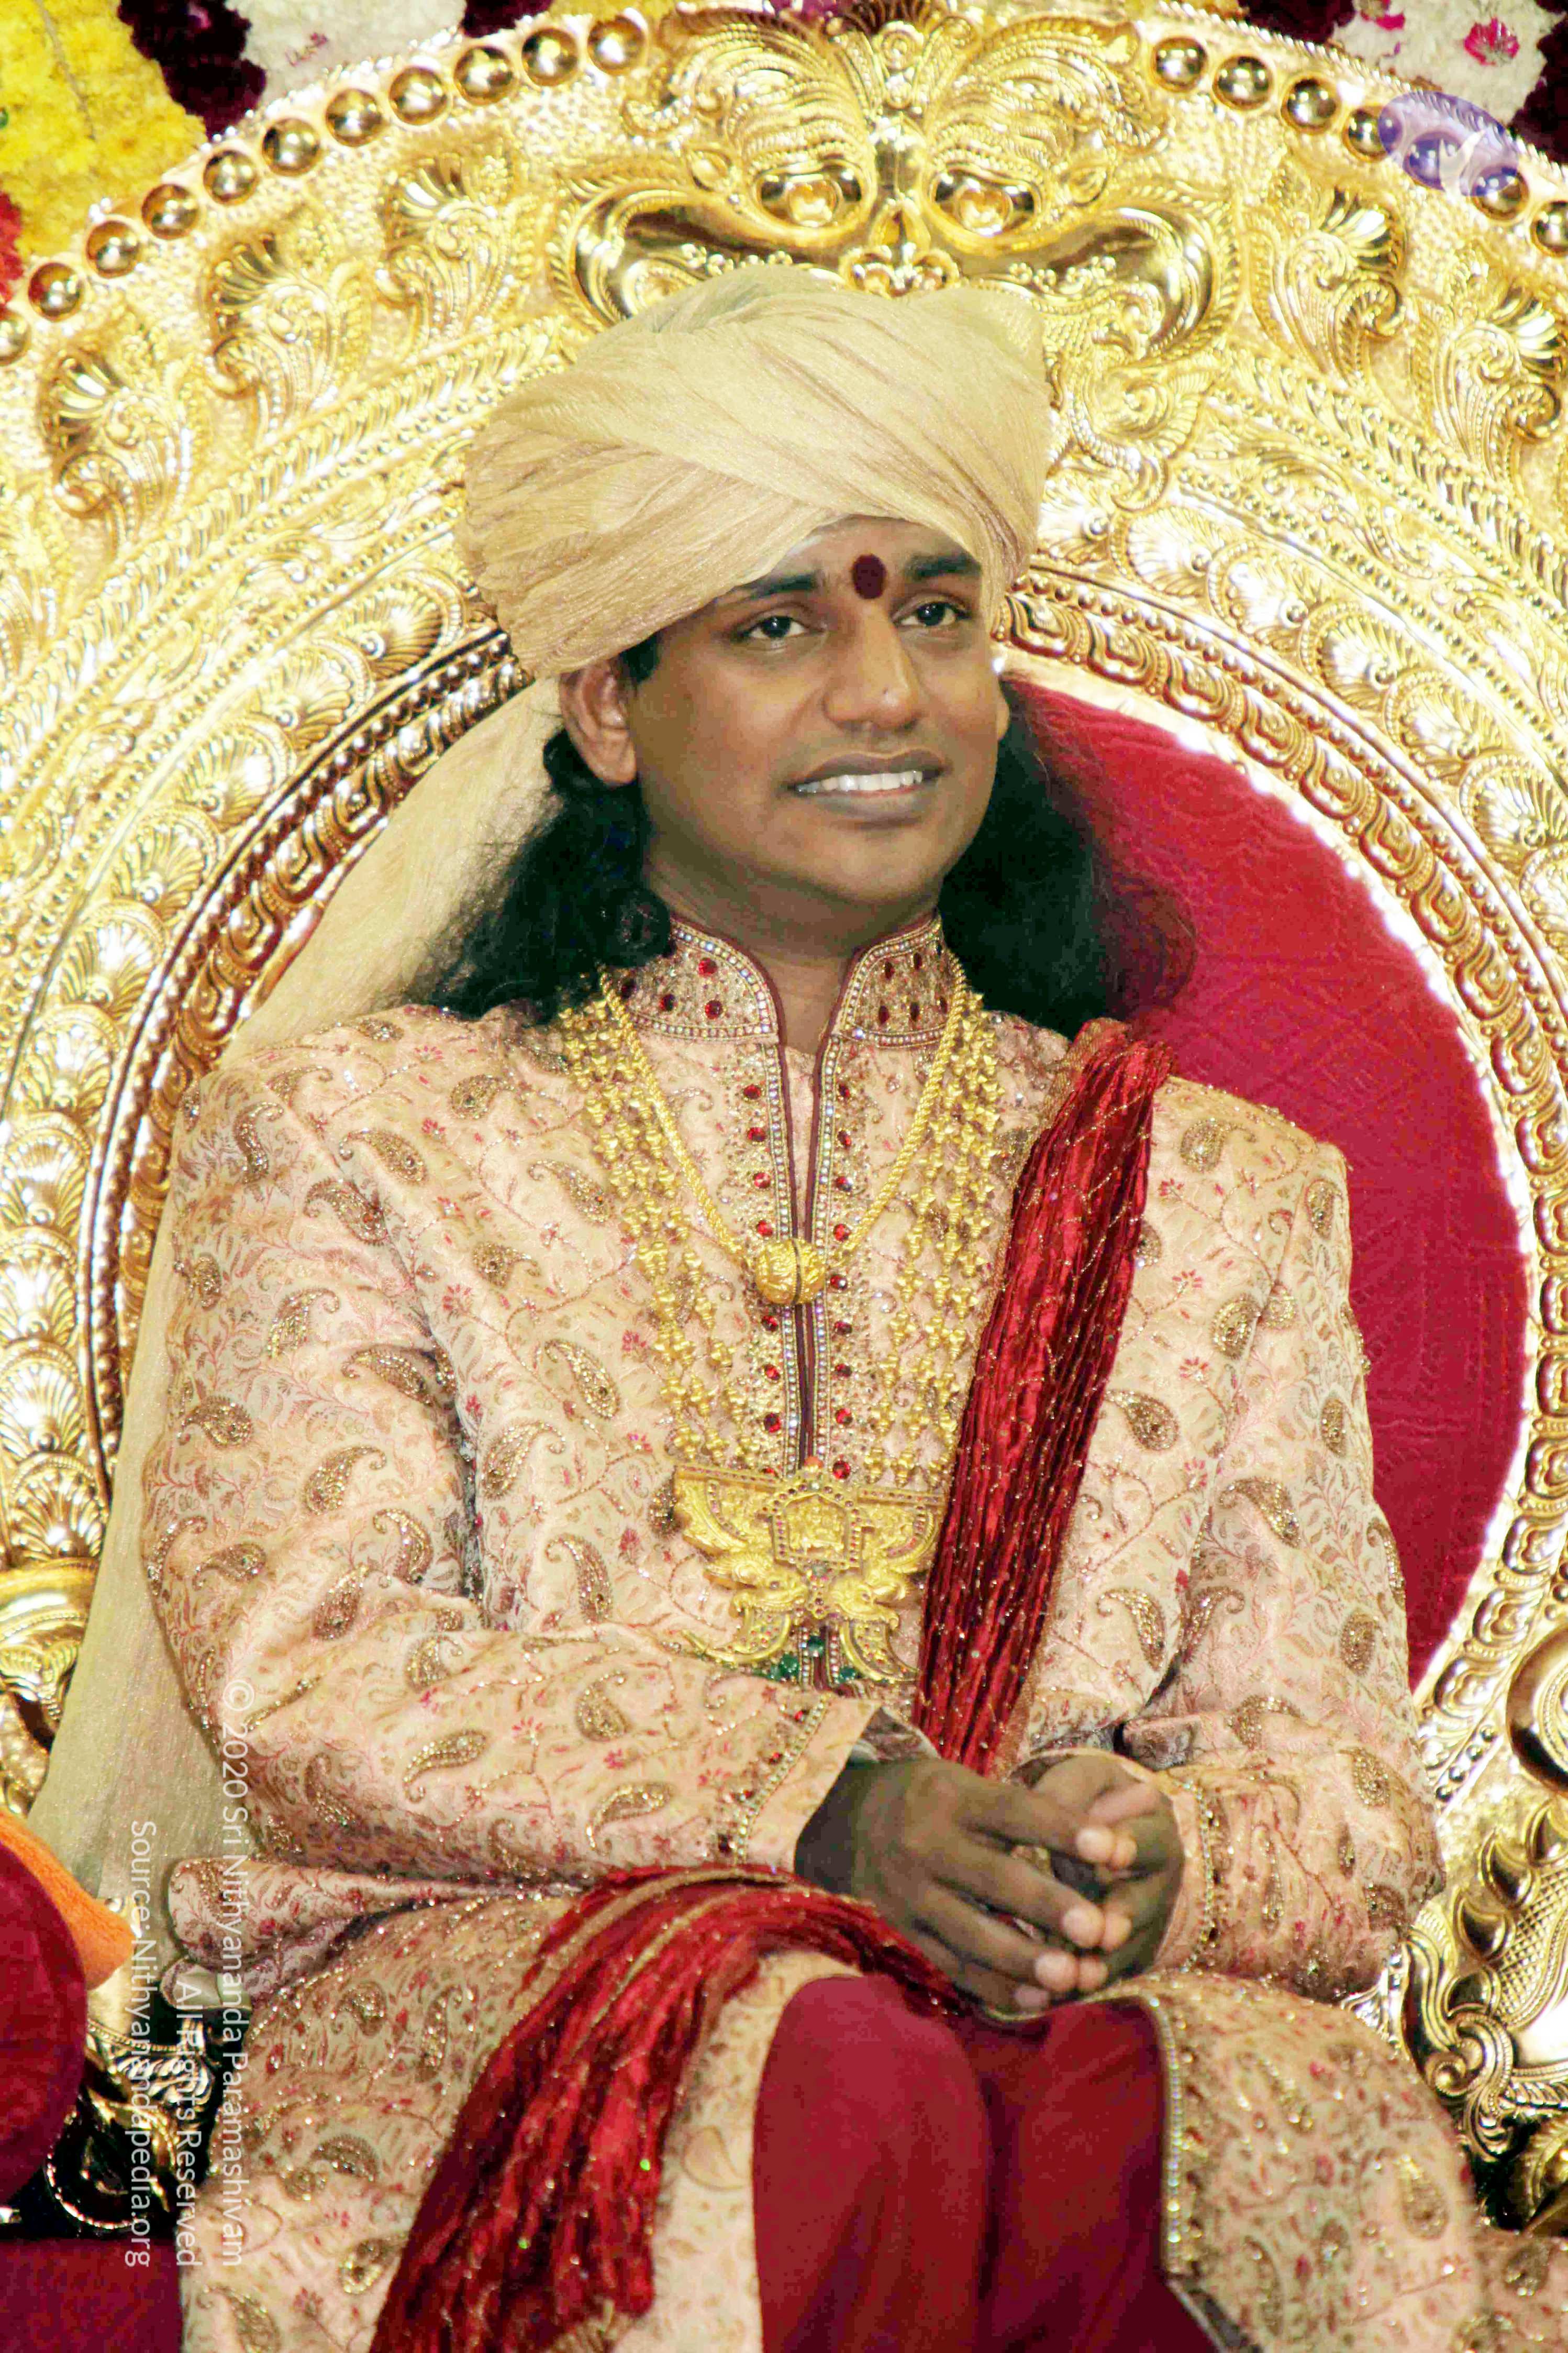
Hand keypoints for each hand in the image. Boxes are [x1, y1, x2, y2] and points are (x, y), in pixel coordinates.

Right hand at [793, 1752, 1143, 2019]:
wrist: (848, 1819)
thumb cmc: (936, 1799)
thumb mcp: (973, 1784)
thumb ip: (1042, 1809)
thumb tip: (1132, 1820)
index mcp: (953, 1797)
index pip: (1015, 1811)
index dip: (1065, 1830)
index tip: (1115, 1848)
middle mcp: (927, 1843)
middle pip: (994, 1877)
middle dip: (1049, 1906)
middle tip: (1100, 1929)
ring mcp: (910, 1892)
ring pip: (971, 1932)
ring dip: (1025, 1958)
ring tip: (1074, 1976)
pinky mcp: (903, 1930)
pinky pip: (951, 1964)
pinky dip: (994, 1985)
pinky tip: (1036, 2000)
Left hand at [1019, 1753, 1183, 1987]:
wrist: (1091, 1841)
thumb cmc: (1085, 1801)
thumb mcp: (1081, 1782)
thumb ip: (1068, 1790)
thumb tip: (1047, 1809)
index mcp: (1155, 1830)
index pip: (1148, 1839)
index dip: (1128, 1845)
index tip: (1104, 1849)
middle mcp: (1159, 1883)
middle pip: (1145, 1904)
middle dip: (1123, 1917)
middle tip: (1103, 1930)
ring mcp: (1144, 1926)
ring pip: (1127, 1950)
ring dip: (1103, 1964)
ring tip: (1078, 1976)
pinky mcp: (1124, 1959)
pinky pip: (1105, 1977)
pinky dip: (1082, 1987)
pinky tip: (1054, 1995)